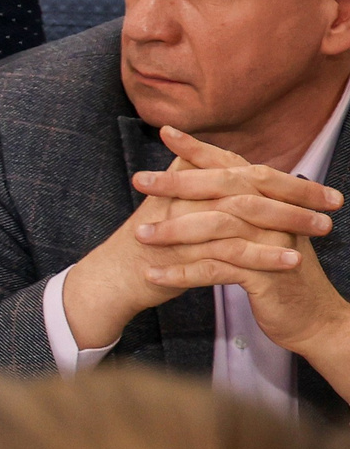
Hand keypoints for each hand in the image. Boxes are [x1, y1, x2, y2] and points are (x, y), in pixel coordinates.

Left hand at [128, 128, 349, 358]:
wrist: (310, 317)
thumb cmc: (274, 269)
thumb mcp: (258, 232)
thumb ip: (235, 204)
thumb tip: (197, 174)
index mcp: (272, 199)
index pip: (232, 166)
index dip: (201, 148)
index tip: (166, 131)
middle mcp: (277, 215)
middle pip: (224, 189)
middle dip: (178, 183)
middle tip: (139, 180)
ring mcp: (274, 243)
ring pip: (218, 227)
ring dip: (174, 231)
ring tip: (138, 234)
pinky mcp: (266, 276)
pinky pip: (217, 270)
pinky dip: (182, 273)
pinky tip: (153, 276)